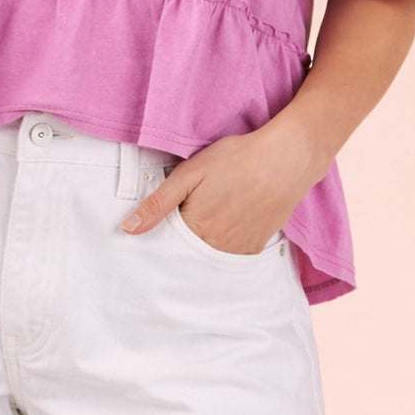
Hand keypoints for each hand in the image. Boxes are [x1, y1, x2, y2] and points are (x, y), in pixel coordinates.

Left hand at [119, 121, 324, 253]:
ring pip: (210, 256)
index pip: (167, 245)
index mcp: (194, 228)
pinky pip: (233, 255)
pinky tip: (226, 224)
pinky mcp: (257, 245)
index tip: (160, 226)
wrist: (286, 158)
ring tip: (209, 217)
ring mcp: (239, 248)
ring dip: (203, 245)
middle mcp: (216, 245)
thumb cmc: (236, 159)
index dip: (160, 235)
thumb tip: (128, 230)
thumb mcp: (190, 173)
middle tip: (190, 214)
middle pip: (188, 253)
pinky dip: (224, 246)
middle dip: (180, 243)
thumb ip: (158, 204)